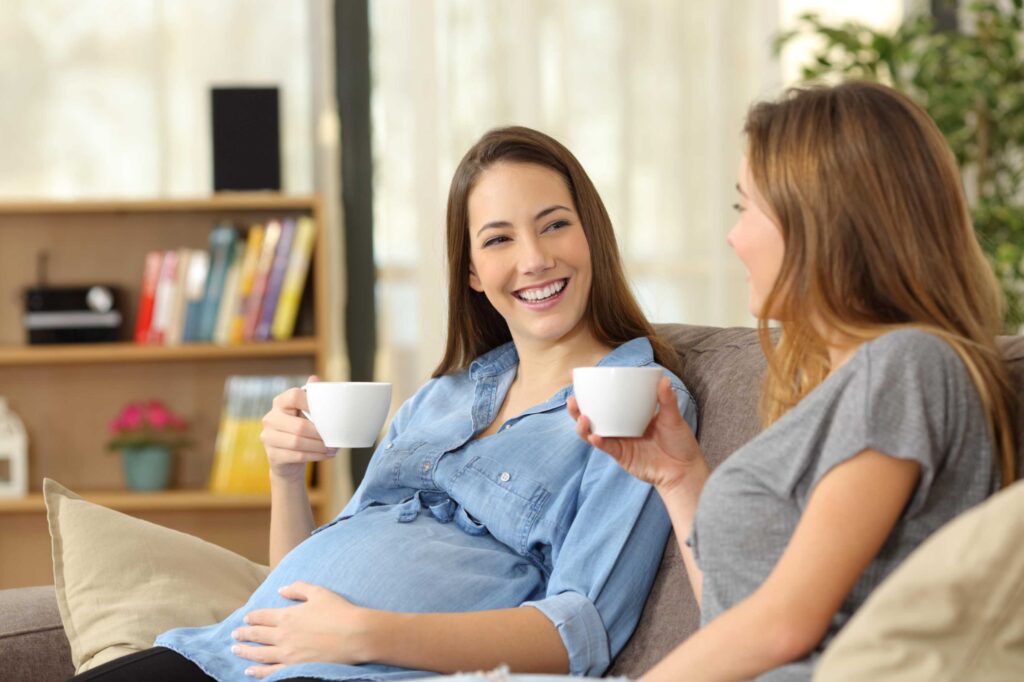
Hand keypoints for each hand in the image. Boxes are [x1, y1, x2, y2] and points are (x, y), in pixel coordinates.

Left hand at [231, 581, 375, 676]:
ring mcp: (287, 654)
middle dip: (244, 634)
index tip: (245, 619)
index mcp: (287, 616)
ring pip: (259, 654)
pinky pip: (270, 672)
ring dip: (245, 651)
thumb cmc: (339, 612)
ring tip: (235, 650)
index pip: (262, 617)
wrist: (355, 635)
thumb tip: (281, 589)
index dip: (252, 617)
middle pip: (257, 635)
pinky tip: (249, 671)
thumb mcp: (319, 592)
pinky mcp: (294, 668)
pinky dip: (257, 672)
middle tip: (235, 635)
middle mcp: (282, 635)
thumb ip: (298, 589)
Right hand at [260, 375, 335, 481]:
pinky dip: (314, 456)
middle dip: (320, 434)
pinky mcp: (272, 455)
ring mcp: (268, 437)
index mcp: (280, 402)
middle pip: (299, 426)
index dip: (311, 404)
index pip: (294, 396)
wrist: (288, 459)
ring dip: (319, 447)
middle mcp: (270, 418)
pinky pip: (297, 456)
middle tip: (334, 439)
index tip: (327, 413)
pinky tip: (325, 455)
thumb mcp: (306, 412)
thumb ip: (311, 397)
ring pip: (298, 442)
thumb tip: (315, 378)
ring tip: (332, 449)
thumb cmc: (300, 430)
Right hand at [567, 376, 707, 494]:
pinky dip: (598, 441)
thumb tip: (663, 380)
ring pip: (591, 432)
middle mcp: (619, 426)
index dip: (588, 390)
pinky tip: (595, 436)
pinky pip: (605, 447)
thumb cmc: (679, 442)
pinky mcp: (621, 455)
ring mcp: (618, 441)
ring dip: (581, 425)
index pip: (605, 399)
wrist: (684, 469)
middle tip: (572, 399)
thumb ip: (666, 400)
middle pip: (591, 416)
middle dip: (576, 408)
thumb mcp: (673, 417)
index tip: (575, 376)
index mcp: (628, 413)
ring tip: (582, 417)